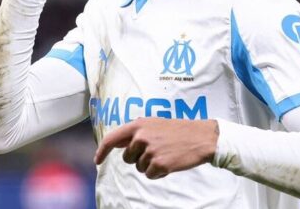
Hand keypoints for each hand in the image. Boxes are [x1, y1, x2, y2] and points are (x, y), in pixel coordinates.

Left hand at [94, 118, 218, 179]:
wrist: (202, 137)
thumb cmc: (178, 131)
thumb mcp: (154, 124)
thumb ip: (135, 132)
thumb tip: (117, 144)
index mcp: (138, 125)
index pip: (111, 139)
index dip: (102, 151)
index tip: (97, 160)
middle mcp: (141, 137)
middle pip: (127, 159)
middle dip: (138, 159)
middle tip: (157, 150)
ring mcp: (150, 151)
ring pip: (139, 168)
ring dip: (151, 166)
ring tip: (166, 154)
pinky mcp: (160, 164)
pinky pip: (150, 175)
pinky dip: (159, 173)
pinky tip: (170, 163)